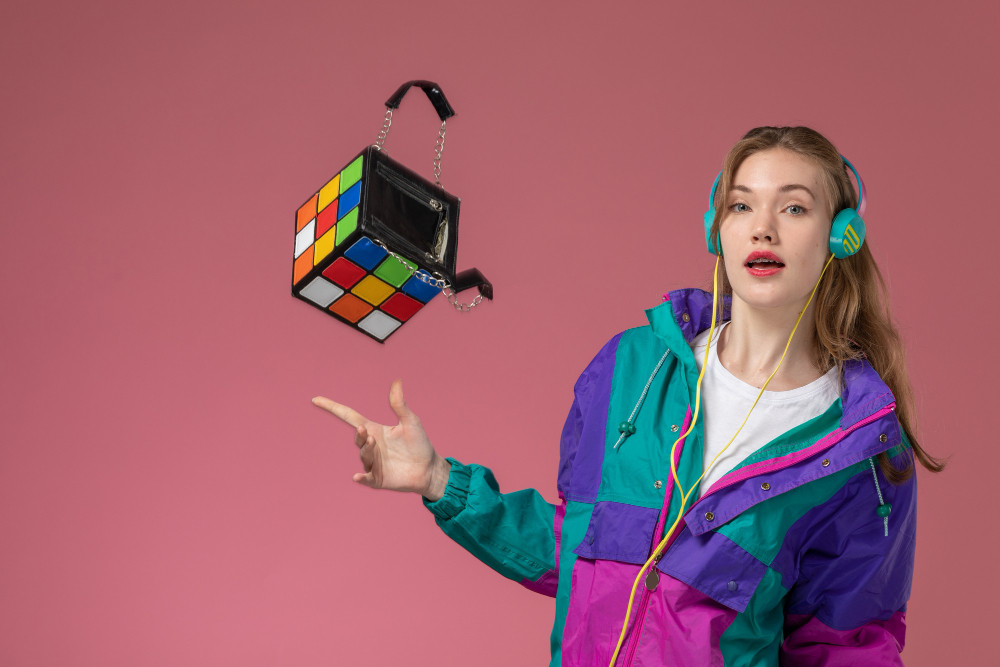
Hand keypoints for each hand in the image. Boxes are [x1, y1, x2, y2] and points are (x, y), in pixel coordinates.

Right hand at [311, 379, 450, 499]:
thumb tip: (396, 381)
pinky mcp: (378, 479)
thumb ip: (400, 404)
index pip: (349, 417)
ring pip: (363, 456)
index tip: (316, 399)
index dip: (333, 408)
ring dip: (367, 450)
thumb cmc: (420, 444)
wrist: (430, 469)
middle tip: (365, 431)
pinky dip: (362, 477)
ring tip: (374, 443)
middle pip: (357, 438)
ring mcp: (373, 463)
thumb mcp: (410, 422)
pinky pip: (367, 478)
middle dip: (359, 434)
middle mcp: (371, 446)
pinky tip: (358, 477)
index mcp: (375, 430)